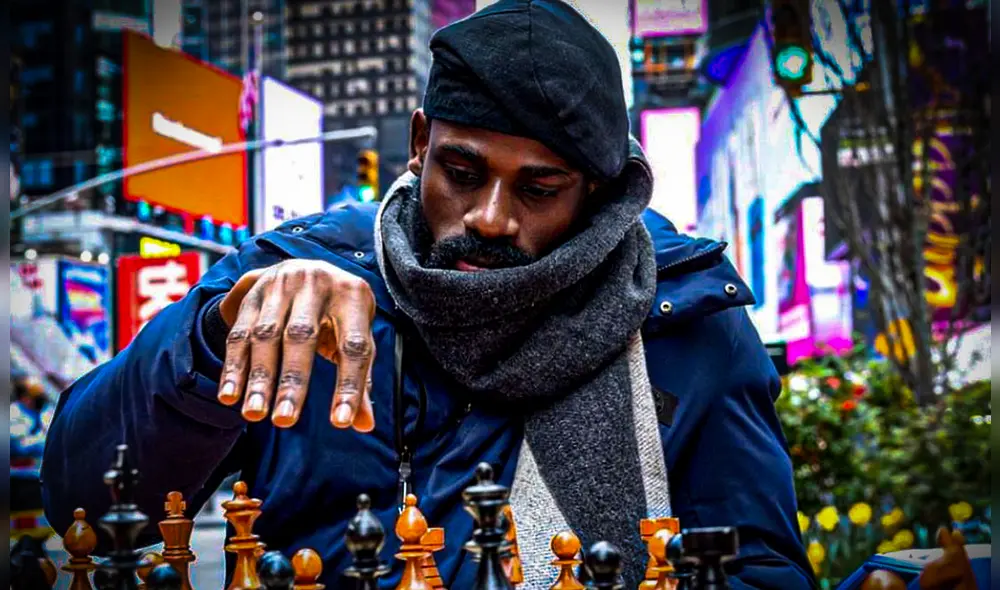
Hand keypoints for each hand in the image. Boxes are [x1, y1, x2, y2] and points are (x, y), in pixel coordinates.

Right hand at [215, 260, 376, 431]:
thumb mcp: (357, 337)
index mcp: (353, 296)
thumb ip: (361, 379)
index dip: (349, 385)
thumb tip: (364, 425)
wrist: (308, 269)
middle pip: (302, 336)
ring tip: (255, 414)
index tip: (341, 421)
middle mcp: (316, 284)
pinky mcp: (253, 294)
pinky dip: (235, 367)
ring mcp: (281, 286)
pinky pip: (240, 333)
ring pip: (266, 335)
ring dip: (259, 378)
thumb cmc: (340, 314)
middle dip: (293, 381)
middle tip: (285, 421)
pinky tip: (231, 396)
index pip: (354, 346)